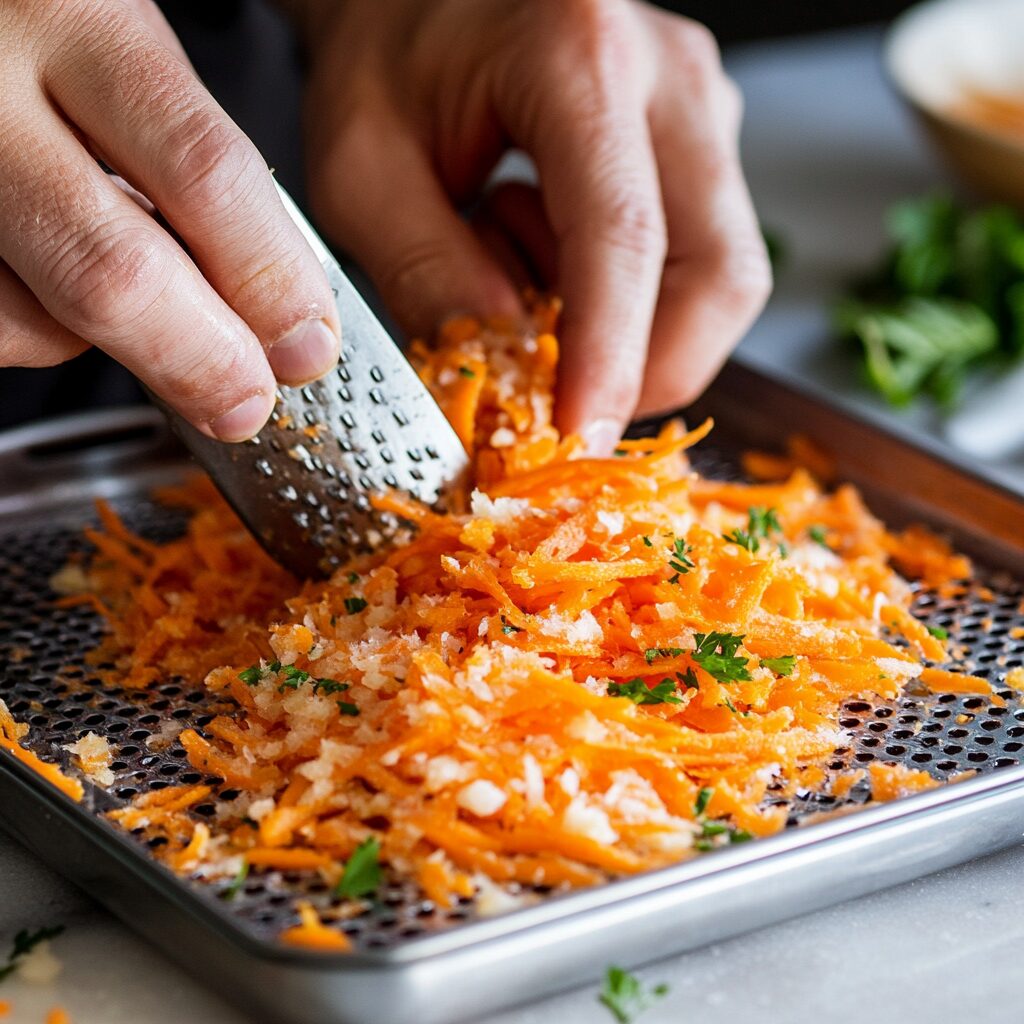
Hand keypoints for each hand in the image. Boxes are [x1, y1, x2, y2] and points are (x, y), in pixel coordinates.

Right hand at [0, 0, 339, 440]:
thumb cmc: (44, 27)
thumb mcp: (133, 56)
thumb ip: (198, 165)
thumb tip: (283, 308)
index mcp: (81, 23)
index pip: (204, 174)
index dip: (269, 280)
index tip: (308, 346)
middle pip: (114, 275)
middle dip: (201, 361)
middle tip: (246, 401)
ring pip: (32, 323)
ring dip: (112, 346)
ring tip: (140, 309)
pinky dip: (43, 334)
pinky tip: (58, 289)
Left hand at [298, 0, 770, 451]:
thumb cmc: (386, 60)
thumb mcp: (363, 170)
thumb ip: (426, 272)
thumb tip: (504, 374)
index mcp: (579, 58)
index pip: (624, 239)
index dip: (610, 360)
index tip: (577, 443)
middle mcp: (671, 79)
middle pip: (721, 274)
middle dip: (645, 368)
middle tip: (552, 390)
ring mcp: (703, 110)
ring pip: (722, 280)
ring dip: (631, 331)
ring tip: (523, 276)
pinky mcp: (703, 144)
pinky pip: (699, 264)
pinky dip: (631, 303)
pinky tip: (549, 256)